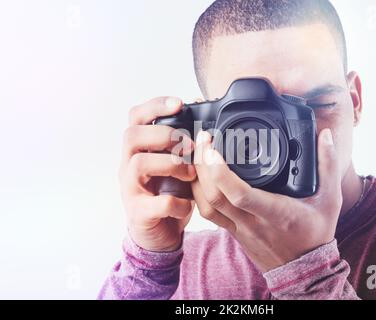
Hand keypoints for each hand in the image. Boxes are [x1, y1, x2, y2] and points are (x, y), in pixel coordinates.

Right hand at [120, 97, 196, 251]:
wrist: (159, 234)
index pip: (135, 118)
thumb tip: (206, 128)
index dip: (155, 106)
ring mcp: (130, 189)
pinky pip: (155, 203)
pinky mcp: (138, 213)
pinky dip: (177, 203)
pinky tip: (188, 204)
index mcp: (139, 150)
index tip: (179, 104)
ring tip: (191, 173)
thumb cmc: (169, 194)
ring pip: (139, 163)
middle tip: (189, 145)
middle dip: (164, 135)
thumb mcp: (176, 167)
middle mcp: (128, 165)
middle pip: (132, 135)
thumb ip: (184, 150)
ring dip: (171, 164)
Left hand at [192, 128, 342, 271]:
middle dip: (202, 165)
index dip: (221, 171)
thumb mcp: (330, 199)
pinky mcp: (232, 232)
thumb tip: (325, 136)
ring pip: (206, 205)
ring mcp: (239, 229)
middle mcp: (252, 222)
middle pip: (215, 195)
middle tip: (203, 139)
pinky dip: (198, 192)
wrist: (304, 271)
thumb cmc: (315, 233)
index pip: (241, 194)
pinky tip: (200, 175)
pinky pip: (208, 212)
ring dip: (196, 178)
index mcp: (276, 213)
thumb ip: (327, 166)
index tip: (214, 147)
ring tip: (198, 152)